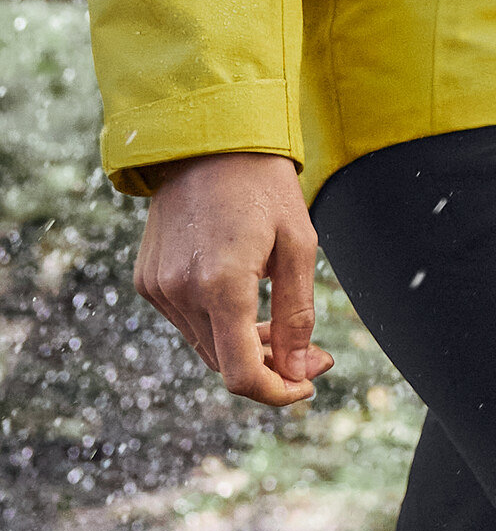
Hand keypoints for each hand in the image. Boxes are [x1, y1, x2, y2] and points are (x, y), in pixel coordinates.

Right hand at [135, 151, 331, 406]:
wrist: (209, 138)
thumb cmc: (264, 185)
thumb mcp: (299, 244)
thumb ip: (298, 314)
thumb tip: (300, 372)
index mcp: (222, 285)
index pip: (242, 374)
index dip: (278, 392)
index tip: (308, 383)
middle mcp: (181, 292)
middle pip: (225, 364)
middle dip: (270, 366)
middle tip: (312, 352)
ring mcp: (158, 287)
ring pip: (206, 346)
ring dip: (243, 346)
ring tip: (280, 321)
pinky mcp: (148, 279)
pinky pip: (188, 322)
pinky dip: (218, 324)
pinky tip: (244, 299)